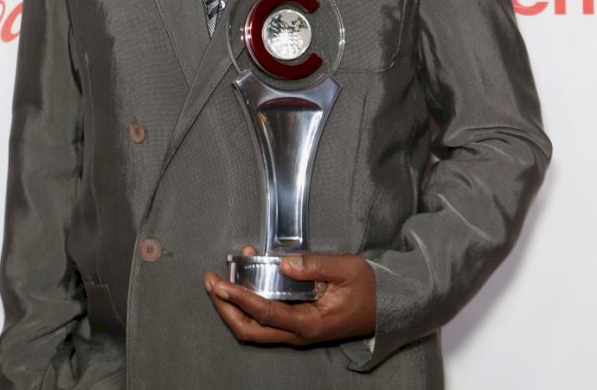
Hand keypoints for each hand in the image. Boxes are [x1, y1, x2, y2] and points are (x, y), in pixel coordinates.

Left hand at [204, 249, 375, 345]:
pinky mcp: (296, 322)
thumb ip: (315, 265)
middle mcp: (298, 332)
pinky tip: (247, 276)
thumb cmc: (368, 289)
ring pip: (254, 328)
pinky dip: (249, 301)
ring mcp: (296, 330)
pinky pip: (266, 318)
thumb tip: (283, 263)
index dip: (239, 299)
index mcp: (310, 322)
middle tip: (211, 281)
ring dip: (234, 306)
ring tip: (222, 277)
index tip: (220, 284)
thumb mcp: (346, 269)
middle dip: (225, 308)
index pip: (266, 313)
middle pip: (251, 330)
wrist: (386, 307)